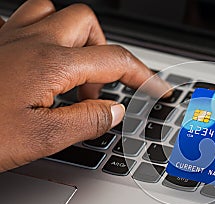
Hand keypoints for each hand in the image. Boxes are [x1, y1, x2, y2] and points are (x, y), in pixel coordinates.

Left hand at [0, 0, 170, 171]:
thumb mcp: (42, 138)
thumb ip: (87, 120)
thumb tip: (115, 110)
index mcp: (51, 64)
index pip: (115, 60)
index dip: (144, 74)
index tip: (157, 88)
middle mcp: (32, 41)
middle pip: (87, 23)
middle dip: (105, 52)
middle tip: (99, 88)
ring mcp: (9, 36)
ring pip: (55, 13)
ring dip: (75, 38)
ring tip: (73, 71)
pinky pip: (26, 18)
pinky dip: (45, 34)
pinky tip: (41, 61)